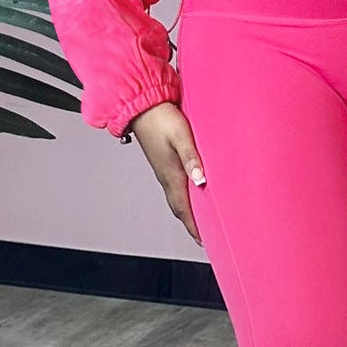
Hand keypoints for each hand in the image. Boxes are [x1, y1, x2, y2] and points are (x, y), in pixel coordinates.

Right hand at [126, 101, 205, 245]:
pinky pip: (175, 187)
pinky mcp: (164, 162)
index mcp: (171, 174)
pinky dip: (185, 197)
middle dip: (191, 224)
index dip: (194, 226)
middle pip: (180, 208)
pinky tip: (192, 193)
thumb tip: (200, 180)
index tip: (203, 241)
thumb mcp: (181, 136)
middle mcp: (166, 176)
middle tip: (204, 238)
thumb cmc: (161, 118)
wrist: (142, 105)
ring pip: (177, 198)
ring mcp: (164, 170)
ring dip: (188, 212)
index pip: (184, 209)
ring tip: (200, 221)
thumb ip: (192, 157)